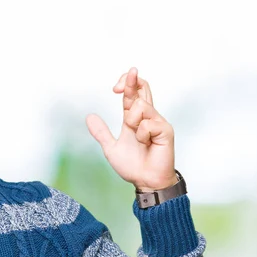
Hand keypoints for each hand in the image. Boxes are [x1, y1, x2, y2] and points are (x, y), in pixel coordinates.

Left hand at [86, 67, 176, 191]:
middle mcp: (147, 116)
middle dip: (133, 81)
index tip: (115, 87)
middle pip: (143, 89)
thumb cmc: (132, 166)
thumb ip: (101, 133)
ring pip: (141, 106)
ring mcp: (158, 122)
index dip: (126, 84)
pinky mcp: (166, 130)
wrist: (145, 181)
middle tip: (127, 75)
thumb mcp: (111, 148)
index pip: (132, 94)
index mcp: (134, 118)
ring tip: (138, 138)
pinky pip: (147, 123)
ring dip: (133, 121)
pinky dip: (142, 134)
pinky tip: (147, 143)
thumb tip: (89, 116)